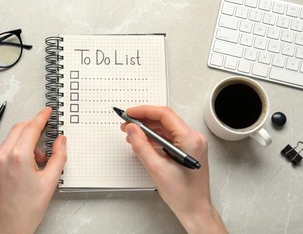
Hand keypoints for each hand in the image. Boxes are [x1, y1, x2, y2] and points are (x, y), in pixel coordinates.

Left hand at [0, 107, 66, 233]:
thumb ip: (58, 156)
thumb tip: (61, 140)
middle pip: (18, 129)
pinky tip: (23, 166)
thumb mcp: (50, 181)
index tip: (47, 111)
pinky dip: (14, 151)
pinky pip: (2, 150)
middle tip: (45, 134)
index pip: (31, 128)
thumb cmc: (27, 209)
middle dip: (33, 127)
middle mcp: (2, 156)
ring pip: (10, 140)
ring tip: (36, 161)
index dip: (41, 117)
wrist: (7, 227)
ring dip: (24, 142)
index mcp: (18, 157)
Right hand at [121, 106, 226, 232]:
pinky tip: (142, 141)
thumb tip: (132, 129)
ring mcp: (191, 143)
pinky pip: (169, 137)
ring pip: (166, 128)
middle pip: (165, 120)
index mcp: (190, 139)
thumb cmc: (183, 194)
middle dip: (144, 120)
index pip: (165, 115)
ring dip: (148, 129)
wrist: (195, 209)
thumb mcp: (156, 168)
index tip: (130, 113)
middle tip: (127, 124)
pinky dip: (154, 138)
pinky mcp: (187, 149)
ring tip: (131, 134)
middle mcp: (193, 138)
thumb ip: (141, 145)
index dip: (145, 111)